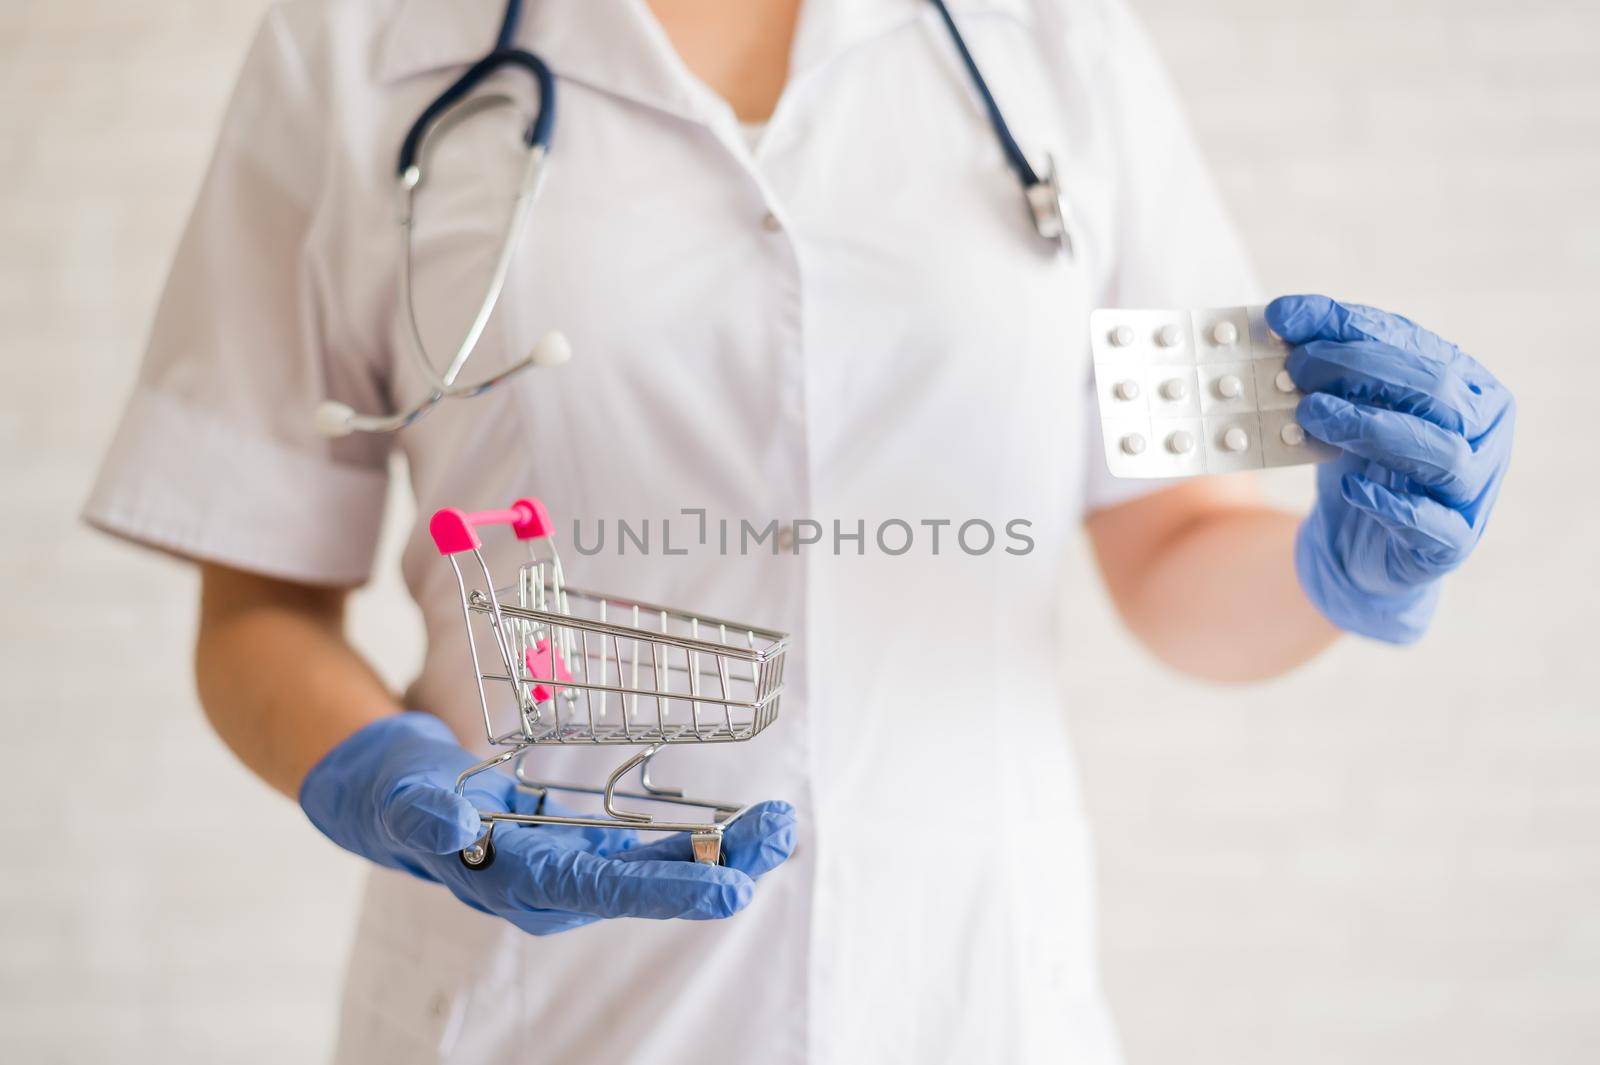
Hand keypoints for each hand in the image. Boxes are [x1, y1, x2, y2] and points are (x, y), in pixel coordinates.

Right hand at [299, 712, 796, 934]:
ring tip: (781, 825)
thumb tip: (454, 826)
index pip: (607, 892)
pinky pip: (658, 852)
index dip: (670, 890)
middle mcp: (563, 890)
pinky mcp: (594, 852)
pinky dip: (704, 839)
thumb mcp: (405, 800)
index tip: (730, 887)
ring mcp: (583, 872)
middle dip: (721, 866)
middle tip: (779, 834)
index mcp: (523, 886)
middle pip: (653, 885)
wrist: (407, 804)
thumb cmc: (404, 801)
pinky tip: (747, 827)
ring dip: (725, 851)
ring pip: (665, 870)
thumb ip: (426, 815)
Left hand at [1267, 294, 1514, 643]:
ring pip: (1444, 451)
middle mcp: (1483, 432)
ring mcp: (1474, 489)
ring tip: (1311, 414)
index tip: (1283, 318)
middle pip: (1435, 389)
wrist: (1353, 548)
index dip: (1347, 327)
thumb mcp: (1337, 409)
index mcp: (1465, 385)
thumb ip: (1320, 366)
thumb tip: (1279, 316)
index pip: (1410, 342)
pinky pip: (1432, 522)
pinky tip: (1350, 485)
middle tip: (1296, 369)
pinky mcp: (1452, 542)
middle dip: (1361, 370)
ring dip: (1373, 427)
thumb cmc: (1355, 464)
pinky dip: (1392, 503)